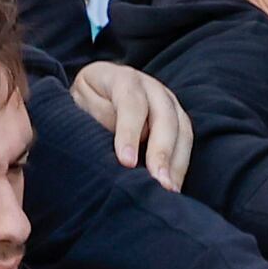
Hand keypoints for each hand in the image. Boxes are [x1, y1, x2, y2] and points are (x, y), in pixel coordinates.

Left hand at [64, 59, 190, 188]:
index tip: (126, 161)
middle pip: (164, 118)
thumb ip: (95, 114)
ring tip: (169, 189)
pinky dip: (181, 166)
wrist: (102, 88)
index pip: (131, 104)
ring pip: (182, 130)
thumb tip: (117, 139)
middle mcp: (153, 88)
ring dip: (176, 162)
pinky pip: (186, 142)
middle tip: (157, 181)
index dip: (130, 132)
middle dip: (161, 151)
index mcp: (124, 79)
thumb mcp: (81, 100)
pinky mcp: (178, 120)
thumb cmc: (88, 99)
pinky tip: (174, 187)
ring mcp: (170, 103)